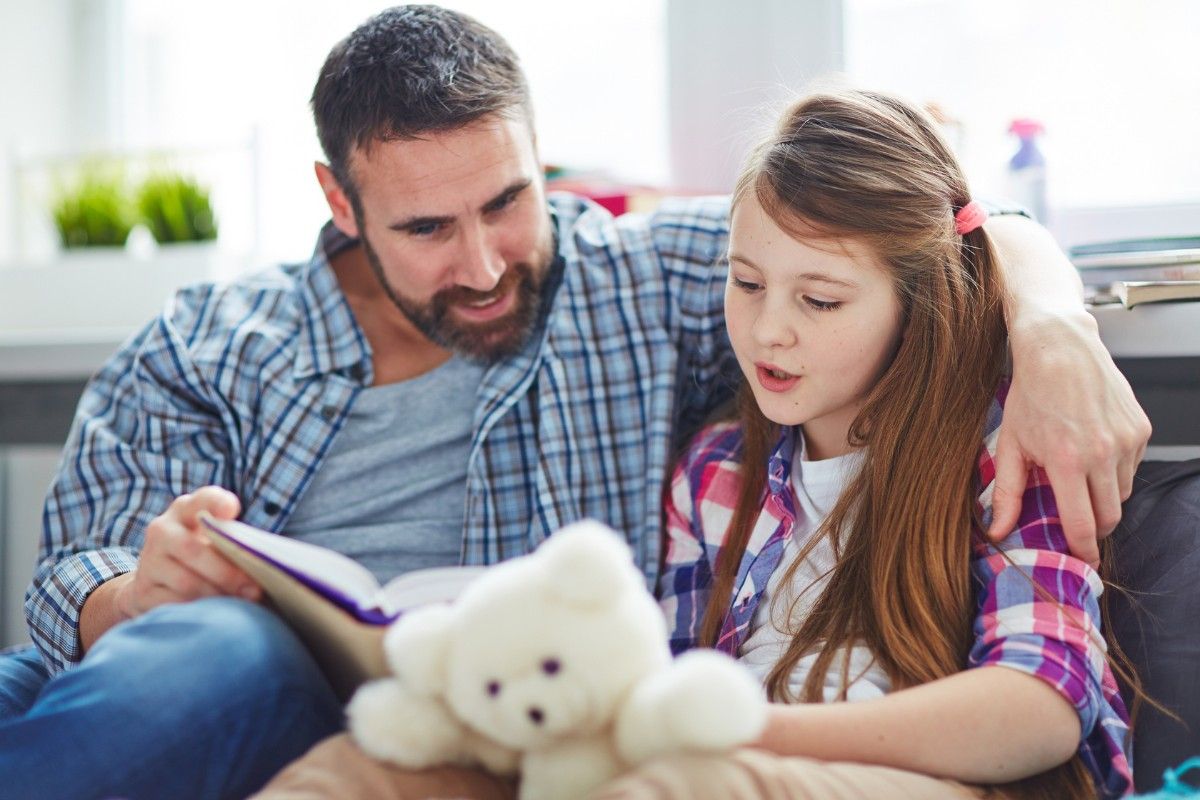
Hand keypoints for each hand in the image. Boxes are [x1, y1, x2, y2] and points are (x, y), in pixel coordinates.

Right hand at [113, 487, 262, 619]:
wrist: (156, 581)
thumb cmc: (202, 556)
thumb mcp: (215, 540)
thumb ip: (235, 543)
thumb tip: (268, 564)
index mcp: (187, 510)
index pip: (203, 499)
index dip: (217, 503)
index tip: (232, 511)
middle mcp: (163, 530)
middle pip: (193, 550)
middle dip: (228, 573)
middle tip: (255, 590)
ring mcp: (149, 561)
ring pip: (186, 582)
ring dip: (217, 596)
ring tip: (241, 606)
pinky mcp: (143, 591)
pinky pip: (174, 605)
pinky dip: (198, 612)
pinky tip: (214, 617)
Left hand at [988, 313, 1150, 565]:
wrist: (1060, 348)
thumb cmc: (1030, 395)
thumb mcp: (1010, 444)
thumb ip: (1007, 493)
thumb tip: (998, 531)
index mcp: (1067, 461)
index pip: (1083, 524)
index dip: (1083, 550)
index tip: (1081, 561)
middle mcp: (1103, 453)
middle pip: (1109, 516)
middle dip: (1093, 527)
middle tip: (1075, 522)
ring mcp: (1127, 440)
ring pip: (1122, 493)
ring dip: (1103, 496)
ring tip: (1078, 477)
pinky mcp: (1141, 429)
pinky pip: (1132, 467)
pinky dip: (1115, 470)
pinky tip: (1092, 451)